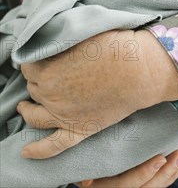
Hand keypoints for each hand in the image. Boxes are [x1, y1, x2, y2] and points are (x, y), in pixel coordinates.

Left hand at [18, 29, 177, 158]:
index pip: (28, 66)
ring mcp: (64, 115)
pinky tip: (26, 151)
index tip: (43, 58)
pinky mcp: (80, 129)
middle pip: (33, 88)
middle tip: (49, 73)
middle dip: (38, 80)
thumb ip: (58, 45)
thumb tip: (49, 48)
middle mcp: (50, 94)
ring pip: (35, 115)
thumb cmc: (114, 47)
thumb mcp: (80, 36)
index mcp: (47, 70)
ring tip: (26, 106)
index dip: (35, 61)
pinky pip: (53, 145)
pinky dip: (38, 150)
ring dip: (28, 109)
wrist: (140, 69)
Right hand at [75, 150, 177, 187]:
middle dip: (168, 171)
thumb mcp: (85, 167)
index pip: (128, 183)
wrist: (91, 183)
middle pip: (149, 187)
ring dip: (175, 171)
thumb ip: (92, 164)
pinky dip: (173, 174)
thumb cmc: (85, 168)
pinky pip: (160, 185)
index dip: (145, 172)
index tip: (161, 157)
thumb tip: (87, 175)